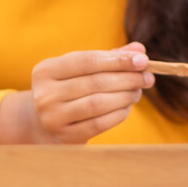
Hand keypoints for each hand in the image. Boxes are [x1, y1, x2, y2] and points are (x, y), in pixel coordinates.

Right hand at [0, 42, 154, 144]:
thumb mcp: (78, 71)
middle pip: (96, 82)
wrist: (40, 125)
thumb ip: (108, 57)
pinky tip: (127, 107)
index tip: (143, 60)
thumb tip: (139, 49)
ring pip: (98, 103)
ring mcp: (53, 117)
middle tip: (147, 78)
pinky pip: (99, 124)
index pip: (88, 60)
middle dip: (127, 78)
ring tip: (138, 92)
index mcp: (46, 70)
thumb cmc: (66, 90)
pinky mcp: (65, 137)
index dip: (118, 59)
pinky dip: (118, 114)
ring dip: (125, 96)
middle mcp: (45, 93)